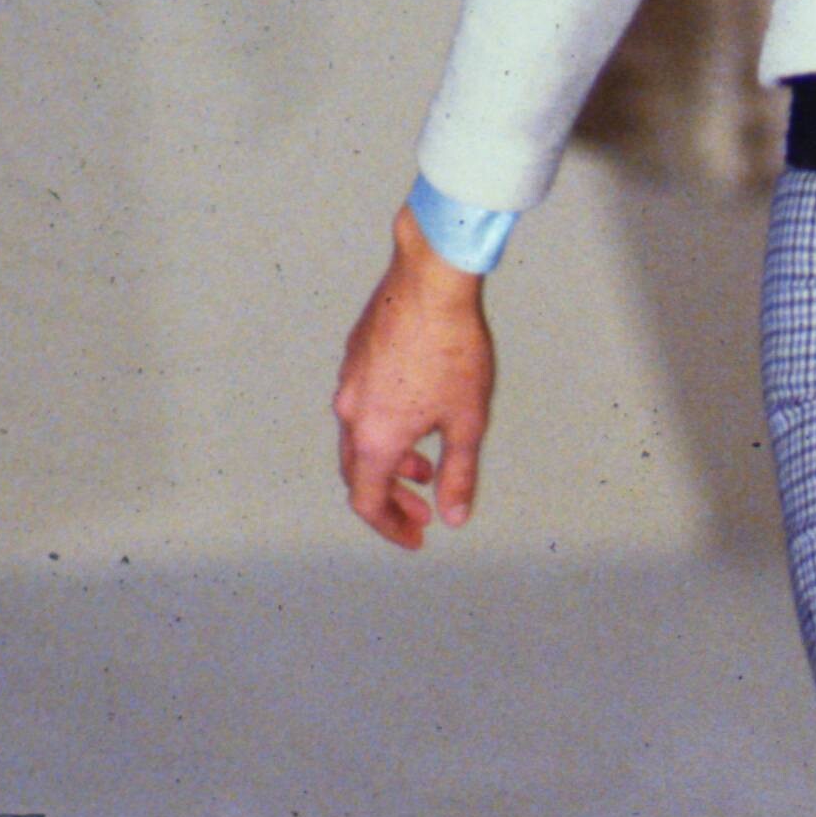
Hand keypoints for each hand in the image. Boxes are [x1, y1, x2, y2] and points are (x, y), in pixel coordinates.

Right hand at [333, 205, 495, 550]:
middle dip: (392, 498)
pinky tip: (417, 415)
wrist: (431, 280)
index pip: (367, 502)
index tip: (416, 536)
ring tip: (425, 465)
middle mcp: (350, 413)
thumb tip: (452, 516)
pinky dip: (385, 428)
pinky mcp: (355, 356)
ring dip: (391, 462)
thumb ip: (458, 475)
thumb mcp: (467, 422)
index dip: (391, 527)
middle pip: (360, 474)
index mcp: (374, 437)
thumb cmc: (453, 347)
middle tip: (422, 511)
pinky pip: (363, 407)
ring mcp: (348, 382)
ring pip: (361, 438)